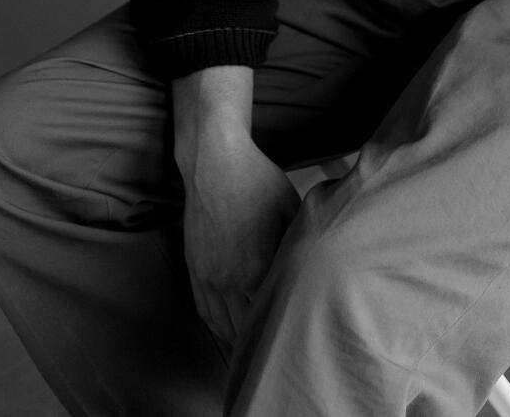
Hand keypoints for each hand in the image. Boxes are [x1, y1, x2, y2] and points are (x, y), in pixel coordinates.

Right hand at [179, 125, 299, 345]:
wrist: (215, 164)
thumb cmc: (259, 182)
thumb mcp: (292, 208)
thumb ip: (300, 241)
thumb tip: (315, 260)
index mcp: (257, 268)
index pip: (272, 311)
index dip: (285, 323)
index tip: (298, 332)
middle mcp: (229, 280)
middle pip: (245, 327)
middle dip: (261, 338)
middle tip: (277, 345)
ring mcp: (208, 276)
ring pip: (221, 324)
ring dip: (237, 337)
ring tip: (253, 345)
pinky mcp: (194, 268)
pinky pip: (203, 308)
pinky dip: (216, 323)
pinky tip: (227, 326)